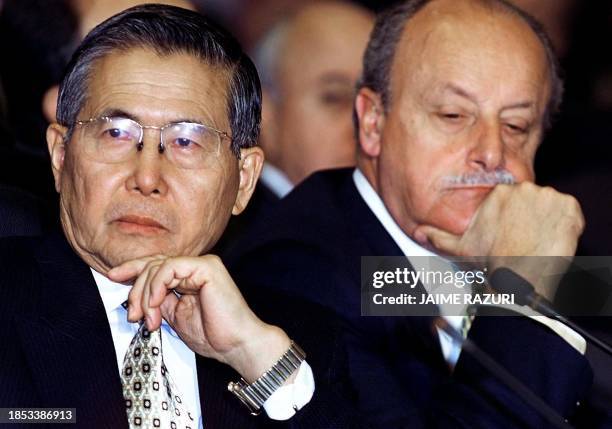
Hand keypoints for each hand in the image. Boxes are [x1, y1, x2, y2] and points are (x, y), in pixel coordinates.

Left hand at [107, 255, 291, 381]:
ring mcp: (202, 264)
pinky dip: (157, 285)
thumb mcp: (175, 316)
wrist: (236, 344)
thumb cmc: (213, 335)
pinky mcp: (206, 267)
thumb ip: (158, 301)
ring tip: (149, 318)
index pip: (156, 265)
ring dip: (146, 294)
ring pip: (158, 266)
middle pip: (153, 264)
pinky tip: (155, 303)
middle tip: (134, 316)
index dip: (133, 269)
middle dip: (136, 291)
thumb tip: (137, 295)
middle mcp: (196, 266)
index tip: (113, 277)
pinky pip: (170, 268)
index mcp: (190, 277)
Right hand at [414, 183, 583, 298]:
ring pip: (551, 205)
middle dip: (531, 217)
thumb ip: (437, 236)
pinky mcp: (568, 207)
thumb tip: (418, 232)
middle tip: (527, 239)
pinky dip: (566, 224)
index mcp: (498, 194)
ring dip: (548, 221)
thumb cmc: (492, 264)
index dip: (516, 217)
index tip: (515, 232)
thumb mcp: (460, 249)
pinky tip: (553, 240)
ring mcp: (547, 197)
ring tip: (539, 241)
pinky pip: (571, 211)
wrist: (519, 280)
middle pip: (532, 199)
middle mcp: (522, 190)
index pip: (513, 199)